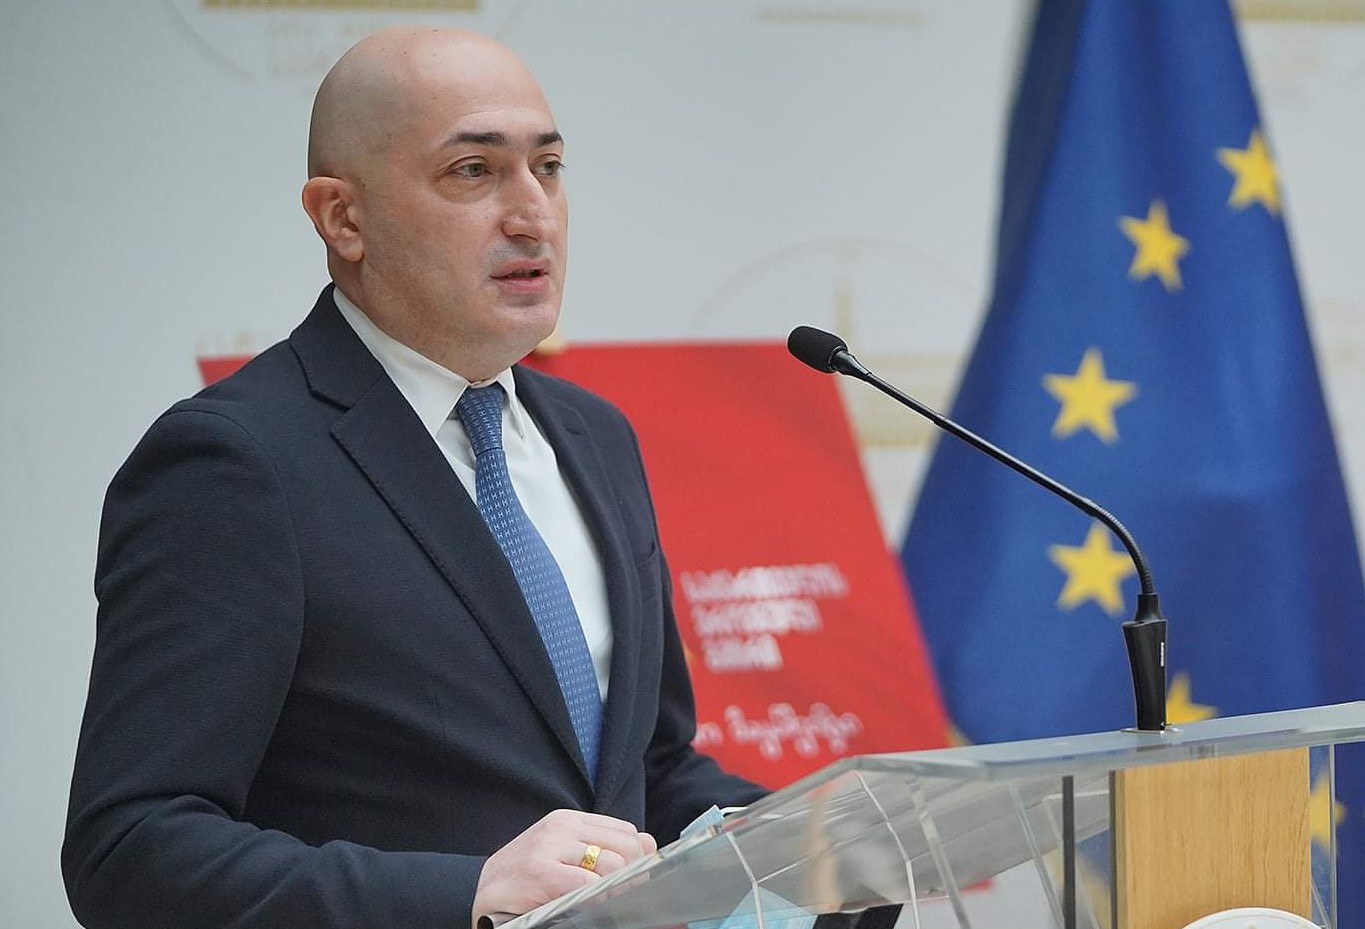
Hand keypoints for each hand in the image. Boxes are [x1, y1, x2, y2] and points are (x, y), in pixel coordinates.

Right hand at [471, 809, 656, 927]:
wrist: (481, 892)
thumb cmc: (527, 877)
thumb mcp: (565, 853)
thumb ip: (603, 848)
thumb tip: (649, 846)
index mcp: (569, 820)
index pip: (626, 831)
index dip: (637, 858)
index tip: (634, 879)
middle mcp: (561, 827)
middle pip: (626, 846)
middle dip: (632, 875)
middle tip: (623, 895)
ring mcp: (550, 847)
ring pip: (612, 866)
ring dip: (614, 889)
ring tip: (602, 902)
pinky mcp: (541, 872)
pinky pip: (587, 885)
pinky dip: (596, 899)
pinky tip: (587, 907)